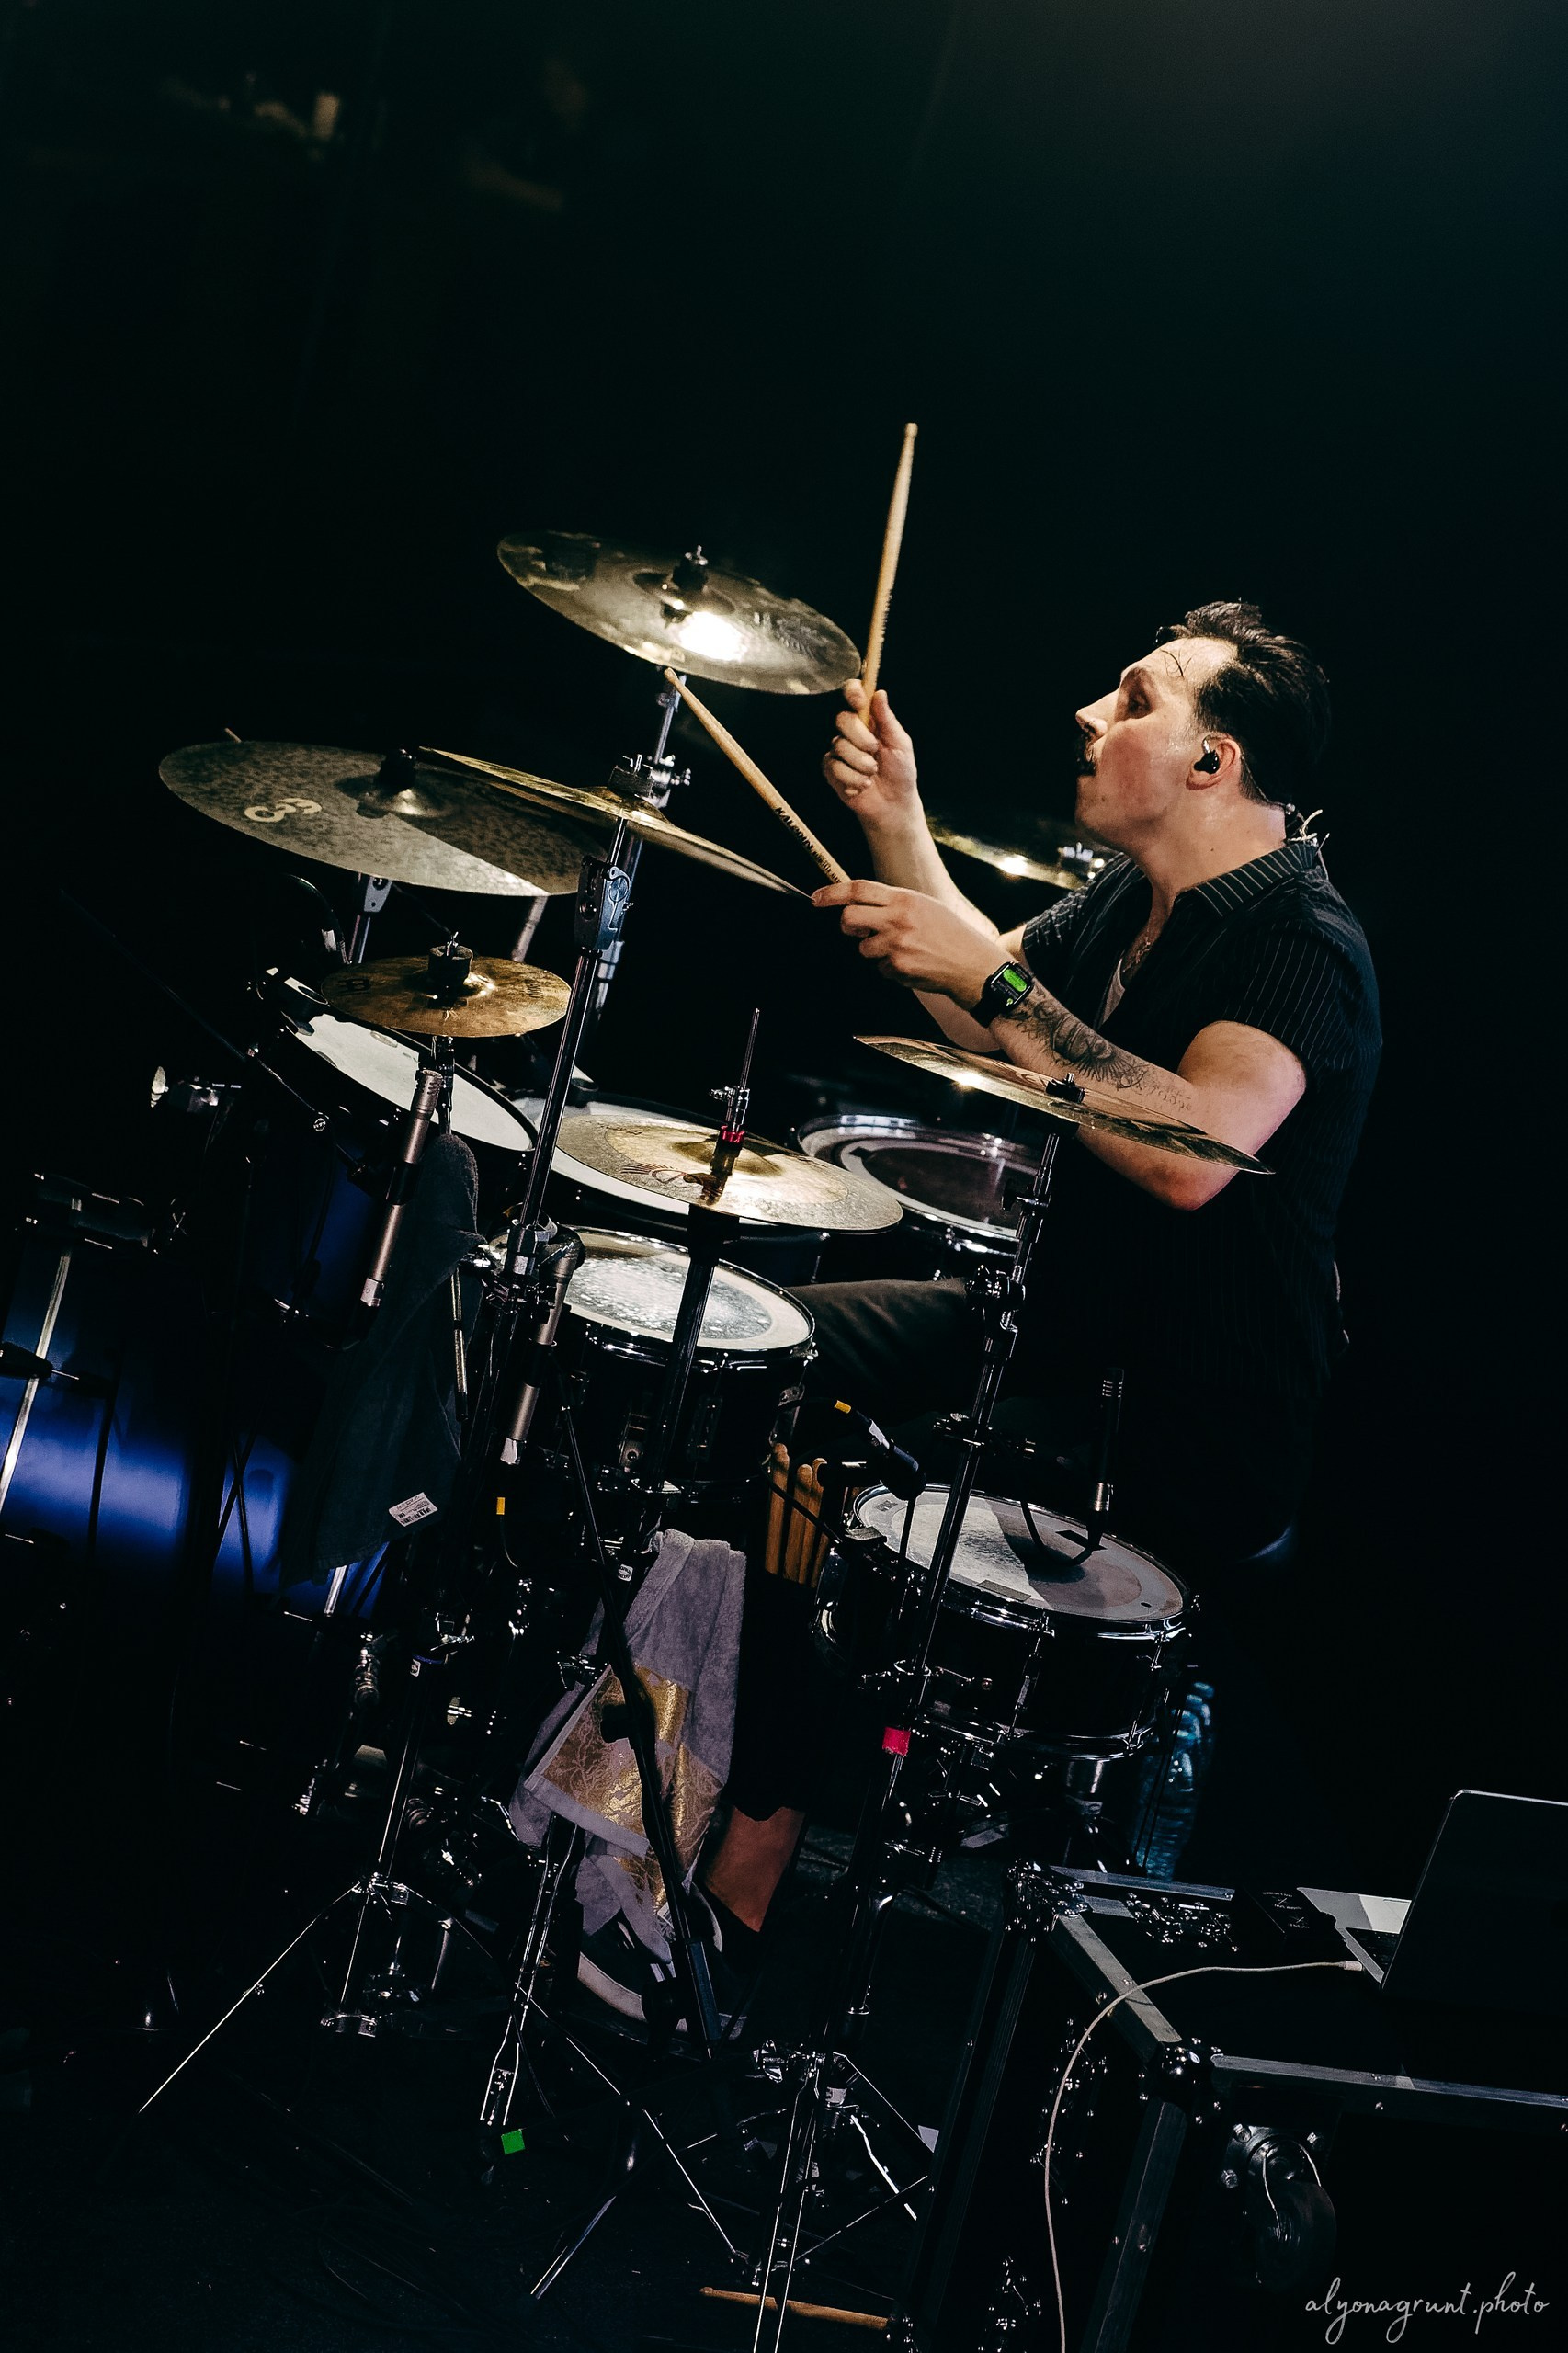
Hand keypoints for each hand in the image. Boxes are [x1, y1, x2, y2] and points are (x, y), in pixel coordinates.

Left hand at [812, 878, 998, 1002]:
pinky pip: (881, 969)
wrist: (974, 965)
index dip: (832, 893)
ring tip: (903, 951)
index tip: (817, 898)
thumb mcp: (925, 907)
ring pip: (863, 949)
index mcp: (905, 899)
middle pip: (849, 919)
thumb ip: (894, 904)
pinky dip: (892, 970)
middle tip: (857, 932)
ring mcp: (897, 944)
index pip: (858, 889)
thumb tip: (861, 906)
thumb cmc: (951, 935)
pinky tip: (913, 965)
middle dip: (847, 927)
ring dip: (876, 953)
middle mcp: (898, 919)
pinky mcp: (899, 967)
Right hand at [822, 683, 919, 832]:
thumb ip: (887, 719)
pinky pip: (834, 767)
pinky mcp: (831, 770)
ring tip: (872, 774)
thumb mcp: (900, 744)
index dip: (853, 693)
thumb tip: (880, 693)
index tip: (859, 701)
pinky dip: (852, 779)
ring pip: (839, 745)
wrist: (893, 804)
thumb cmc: (900, 773)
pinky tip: (862, 785)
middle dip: (861, 738)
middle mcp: (851, 733)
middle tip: (875, 751)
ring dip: (860, 764)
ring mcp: (839, 751)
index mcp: (869, 721)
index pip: (854, 696)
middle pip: (842, 719)